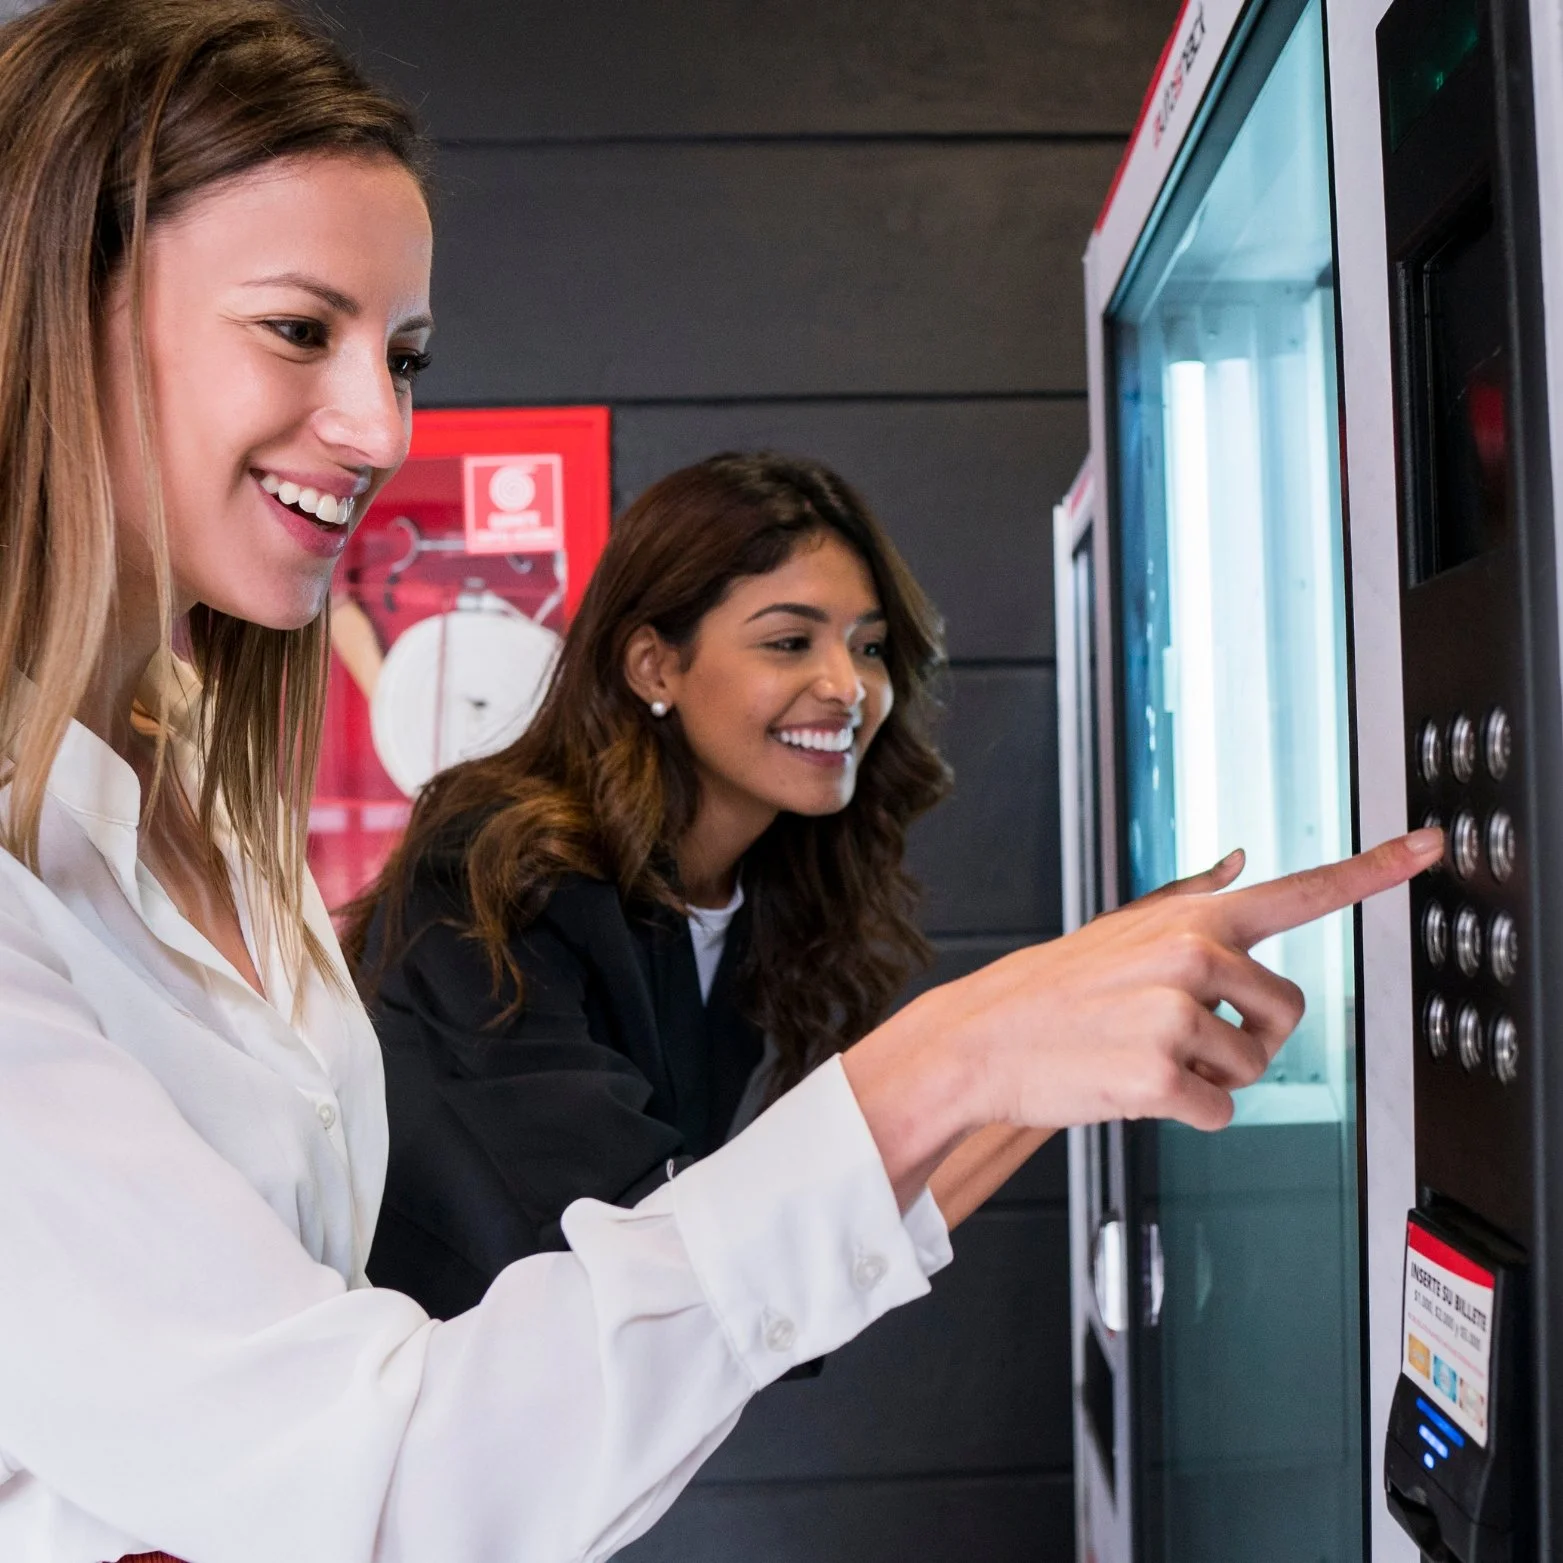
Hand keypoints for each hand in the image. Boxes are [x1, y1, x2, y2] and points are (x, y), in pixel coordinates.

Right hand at [927, 829, 1440, 1134]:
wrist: (981, 1037)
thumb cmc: (1052, 987)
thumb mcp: (1120, 927)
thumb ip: (1190, 896)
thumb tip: (1239, 861)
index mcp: (1192, 918)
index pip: (1301, 889)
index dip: (1375, 868)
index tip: (1430, 844)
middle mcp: (1193, 954)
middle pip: (1289, 1013)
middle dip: (1251, 1040)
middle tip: (1185, 1040)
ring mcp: (1175, 1012)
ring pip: (1254, 1070)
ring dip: (1212, 1081)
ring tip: (1147, 1058)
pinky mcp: (1158, 1072)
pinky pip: (1220, 1114)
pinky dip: (1186, 1115)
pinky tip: (1135, 1087)